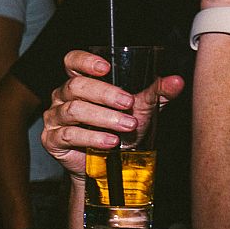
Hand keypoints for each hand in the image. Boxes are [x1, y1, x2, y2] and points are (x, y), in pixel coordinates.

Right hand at [40, 49, 184, 176]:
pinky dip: (93, 137)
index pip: (72, 62)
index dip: (85, 61)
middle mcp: (63, 97)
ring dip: (104, 117)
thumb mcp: (141, 109)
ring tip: (127, 126)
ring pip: (74, 110)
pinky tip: (110, 141)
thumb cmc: (119, 132)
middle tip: (128, 103)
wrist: (108, 166)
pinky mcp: (53, 140)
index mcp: (80, 83)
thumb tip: (176, 81)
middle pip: (76, 86)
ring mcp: (56, 118)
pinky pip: (69, 135)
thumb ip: (156, 94)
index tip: (105, 67)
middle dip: (105, 93)